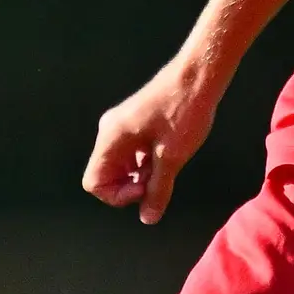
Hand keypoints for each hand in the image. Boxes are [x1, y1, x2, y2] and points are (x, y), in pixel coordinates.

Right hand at [85, 60, 221, 223]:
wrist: (199, 75)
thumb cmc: (184, 111)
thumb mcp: (172, 157)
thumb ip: (157, 190)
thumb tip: (148, 218)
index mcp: (112, 138)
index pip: (94, 182)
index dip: (118, 196)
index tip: (145, 189)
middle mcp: (111, 131)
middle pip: (105, 174)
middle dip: (129, 186)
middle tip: (158, 182)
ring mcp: (123, 126)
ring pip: (121, 164)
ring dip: (140, 175)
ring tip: (167, 168)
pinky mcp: (136, 123)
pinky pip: (132, 153)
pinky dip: (146, 163)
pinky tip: (168, 158)